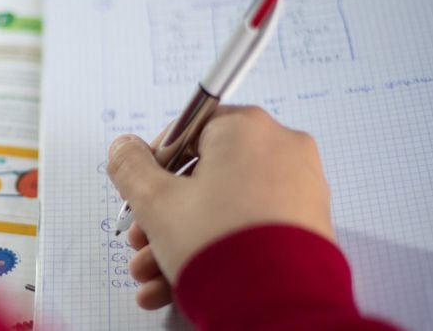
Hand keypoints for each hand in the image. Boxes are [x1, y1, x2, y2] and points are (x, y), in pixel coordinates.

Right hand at [107, 106, 332, 309]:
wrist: (275, 305)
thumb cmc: (218, 244)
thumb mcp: (155, 202)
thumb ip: (131, 167)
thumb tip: (123, 148)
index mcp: (246, 128)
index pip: (188, 131)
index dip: (155, 165)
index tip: (140, 192)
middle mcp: (280, 149)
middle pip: (205, 176)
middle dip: (164, 215)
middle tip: (142, 241)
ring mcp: (299, 188)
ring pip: (224, 208)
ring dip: (181, 239)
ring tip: (153, 273)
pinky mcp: (308, 225)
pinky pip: (251, 227)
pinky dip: (216, 248)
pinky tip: (177, 282)